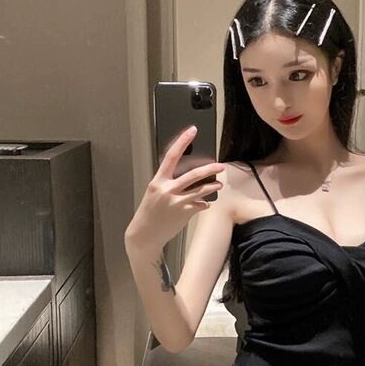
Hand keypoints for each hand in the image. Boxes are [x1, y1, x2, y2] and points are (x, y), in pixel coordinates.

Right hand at [124, 125, 225, 252]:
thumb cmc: (149, 213)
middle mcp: (168, 190)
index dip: (182, 141)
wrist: (145, 234)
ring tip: (219, 184)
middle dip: (210, 169)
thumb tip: (188, 180)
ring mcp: (177, 202)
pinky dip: (204, 204)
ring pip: (201, 191)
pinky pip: (200, 205)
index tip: (192, 131)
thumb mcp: (154, 194)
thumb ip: (169, 185)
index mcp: (158, 181)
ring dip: (212, 187)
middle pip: (193, 175)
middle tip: (220, 166)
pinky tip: (205, 204)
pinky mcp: (185, 214)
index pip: (171, 156)